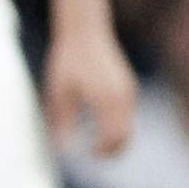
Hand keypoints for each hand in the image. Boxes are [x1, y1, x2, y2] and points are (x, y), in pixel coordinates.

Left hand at [41, 21, 136, 156]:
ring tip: (96, 144)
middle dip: (113, 150)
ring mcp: (128, 91)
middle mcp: (123, 97)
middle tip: (94, 155)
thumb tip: (64, 150)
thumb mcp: (59, 93)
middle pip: (126, 136)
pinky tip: (99, 124)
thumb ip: (63, 123)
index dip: (103, 151)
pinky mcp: (127, 86)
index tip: (88, 156)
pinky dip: (118, 124)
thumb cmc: (67, 62)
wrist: (84, 31)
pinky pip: (127, 113)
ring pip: (129, 125)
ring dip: (115, 137)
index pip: (113, 137)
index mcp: (107, 100)